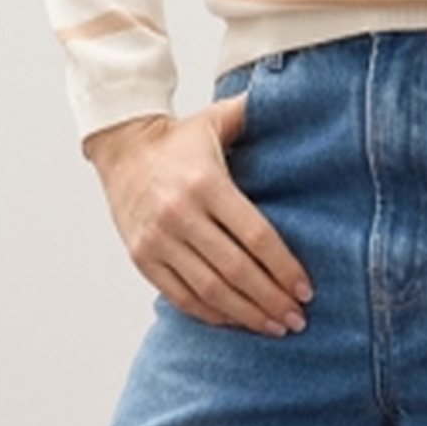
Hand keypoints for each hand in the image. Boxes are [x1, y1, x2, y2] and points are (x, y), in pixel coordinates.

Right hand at [84, 98, 312, 335]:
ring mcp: (158, 240)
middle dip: (271, 299)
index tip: (306, 289)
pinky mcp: (142, 257)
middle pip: (236, 270)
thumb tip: (298, 98)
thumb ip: (255, 113)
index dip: (284, 267)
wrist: (120, 147)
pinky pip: (181, 296)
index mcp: (206, 184)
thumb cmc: (179, 139)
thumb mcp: (217, 119)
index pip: (256, 236)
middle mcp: (179, 214)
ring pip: (210, 290)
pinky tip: (237, 321)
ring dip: (246, 314)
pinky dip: (211, 314)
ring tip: (275, 326)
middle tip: (298, 319)